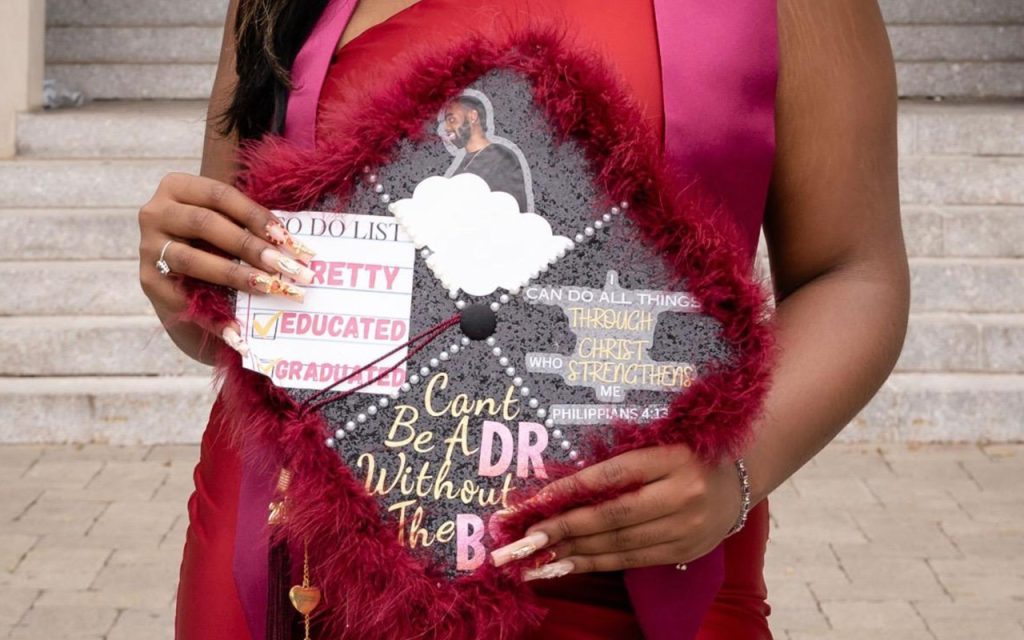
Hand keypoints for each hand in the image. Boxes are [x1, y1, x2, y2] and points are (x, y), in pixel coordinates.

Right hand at [138, 173, 315, 355]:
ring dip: (236, 275)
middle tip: (289, 267)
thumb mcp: (230, 226)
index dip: (255, 216)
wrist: (185, 282)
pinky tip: (238, 330)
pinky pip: (182, 298)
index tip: (287, 239)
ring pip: (193, 259)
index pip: (220, 195)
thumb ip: (251, 228)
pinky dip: (213, 316)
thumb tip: (296, 248)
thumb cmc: (218, 245)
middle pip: (206, 224)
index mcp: (178, 188)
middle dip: (251, 247)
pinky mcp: (148, 281)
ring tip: (269, 288)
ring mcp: (148, 247)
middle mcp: (156, 212)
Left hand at [490, 445, 741, 579]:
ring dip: (574, 552)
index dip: (570, 490)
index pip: (611, 477)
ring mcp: (687, 527)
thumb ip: (617, 463)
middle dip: (563, 529)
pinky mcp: (687, 551)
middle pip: (612, 517)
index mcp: (672, 457)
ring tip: (537, 560)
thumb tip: (560, 487)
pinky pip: (634, 560)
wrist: (741, 477)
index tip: (534, 503)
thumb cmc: (685, 452)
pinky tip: (569, 565)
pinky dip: (598, 563)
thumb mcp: (656, 444)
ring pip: (620, 544)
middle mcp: (682, 494)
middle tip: (524, 540)